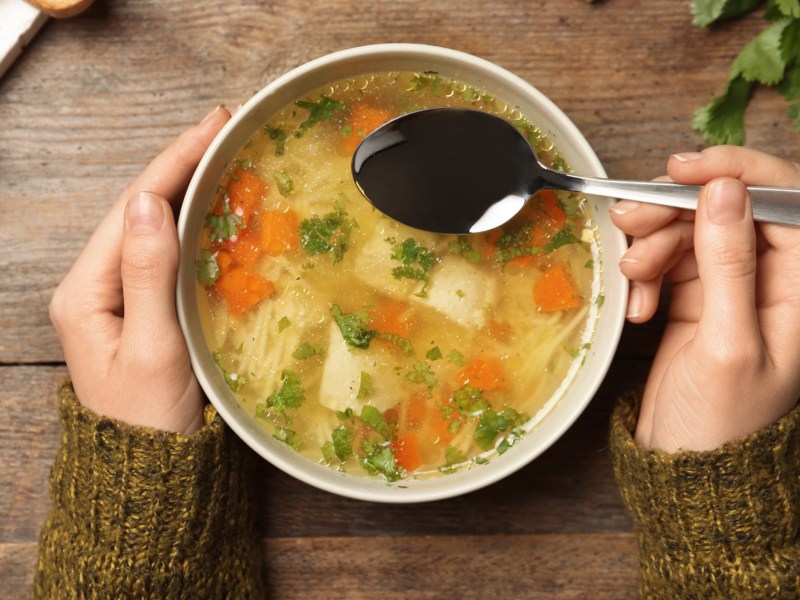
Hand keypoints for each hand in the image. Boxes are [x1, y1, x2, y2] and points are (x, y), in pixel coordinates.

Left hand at [50, 107, 230, 433]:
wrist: (150, 472)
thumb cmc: (151, 421)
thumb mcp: (152, 349)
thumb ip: (149, 275)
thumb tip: (149, 203)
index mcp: (87, 291)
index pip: (132, 208)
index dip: (173, 162)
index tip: (212, 124)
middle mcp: (95, 285)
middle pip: (138, 209)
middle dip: (180, 164)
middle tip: (224, 128)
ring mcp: (117, 296)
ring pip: (152, 226)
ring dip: (187, 188)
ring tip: (222, 154)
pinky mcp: (141, 307)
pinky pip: (165, 252)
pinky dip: (192, 223)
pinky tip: (215, 206)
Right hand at [610, 146, 799, 451]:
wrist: (686, 467)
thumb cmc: (723, 422)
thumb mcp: (728, 342)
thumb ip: (729, 263)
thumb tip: (723, 192)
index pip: (782, 201)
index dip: (734, 173)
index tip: (682, 170)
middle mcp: (771, 280)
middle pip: (726, 210)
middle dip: (675, 210)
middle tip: (630, 219)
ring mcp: (731, 288)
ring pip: (690, 232)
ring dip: (652, 246)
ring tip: (632, 278)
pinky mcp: (697, 299)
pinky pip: (668, 262)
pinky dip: (647, 276)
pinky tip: (639, 308)